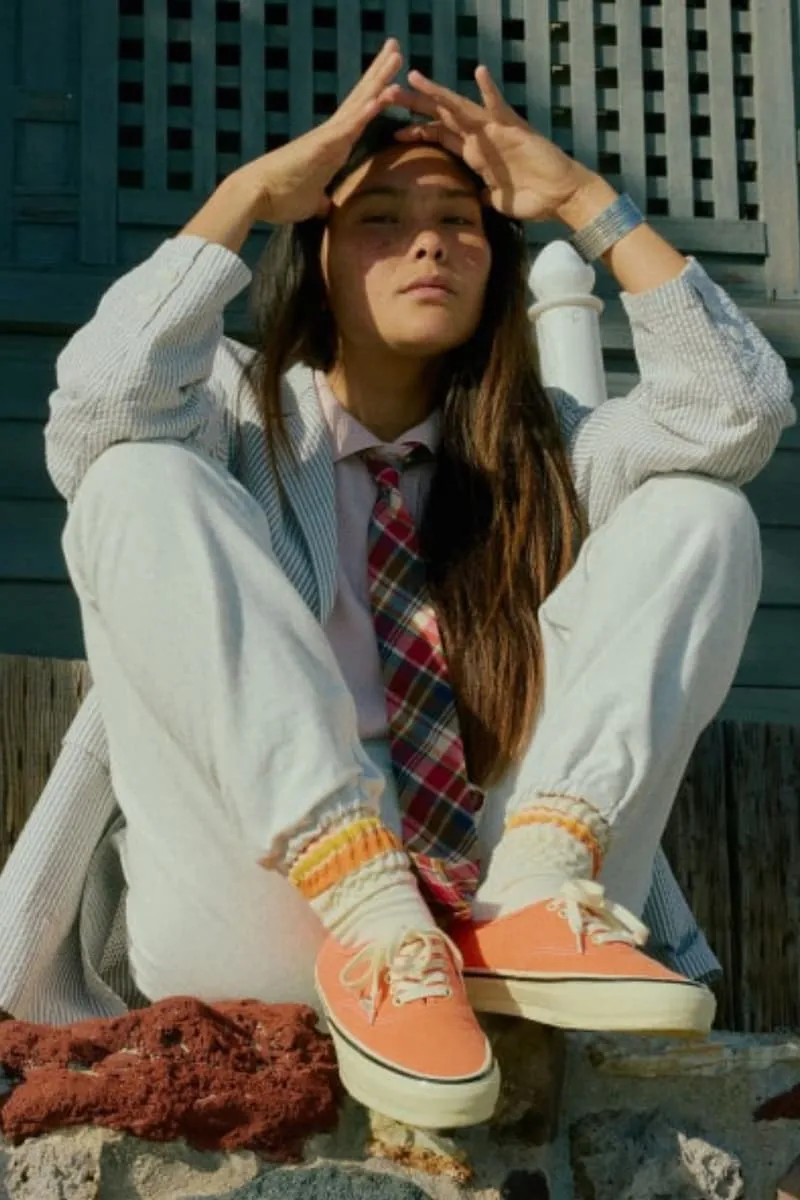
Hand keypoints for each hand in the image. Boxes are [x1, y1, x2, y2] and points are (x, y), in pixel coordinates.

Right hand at [235, 38, 403, 224]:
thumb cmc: (280, 198)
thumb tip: (326, 207)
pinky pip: (348, 127)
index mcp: (332, 146)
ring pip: (358, 104)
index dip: (375, 97)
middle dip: (380, 74)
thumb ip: (321, 201)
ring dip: (379, 80)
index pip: (358, 117)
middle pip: (361, 99)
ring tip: (397, 55)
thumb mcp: (310, 201)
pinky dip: (365, 112)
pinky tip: (381, 96)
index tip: (391, 80)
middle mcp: (331, 135)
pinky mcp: (321, 145)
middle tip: (397, 48)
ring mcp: (327, 137)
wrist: (254, 196)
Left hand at [390, 67, 597, 223]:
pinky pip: (499, 107)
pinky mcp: (514, 130)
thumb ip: (483, 197)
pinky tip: (478, 73)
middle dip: (415, 105)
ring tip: (414, 78)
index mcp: (475, 153)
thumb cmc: (533, 199)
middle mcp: (481, 138)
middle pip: (442, 117)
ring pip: (460, 108)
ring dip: (437, 94)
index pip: (440, 136)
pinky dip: (490, 91)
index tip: (392, 128)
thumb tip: (475, 203)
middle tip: (388, 93)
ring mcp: (496, 131)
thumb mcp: (497, 201)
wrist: (560, 198)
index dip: (417, 130)